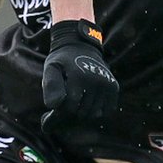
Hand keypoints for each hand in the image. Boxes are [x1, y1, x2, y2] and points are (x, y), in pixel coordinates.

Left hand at [40, 19, 118, 133]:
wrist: (81, 45)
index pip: (68, 108)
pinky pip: (106, 111)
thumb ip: (50, 86)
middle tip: (60, 111)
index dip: (57, 115)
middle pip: (81, 113)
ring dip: (81, 115)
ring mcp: (106, 84)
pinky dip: (96, 113)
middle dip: (68, 116)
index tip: (49, 114)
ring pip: (93, 115)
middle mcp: (95, 80)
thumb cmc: (62, 61)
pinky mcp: (113, 87)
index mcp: (78, 76)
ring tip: (72, 106)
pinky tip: (86, 105)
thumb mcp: (51, 68)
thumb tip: (53, 106)